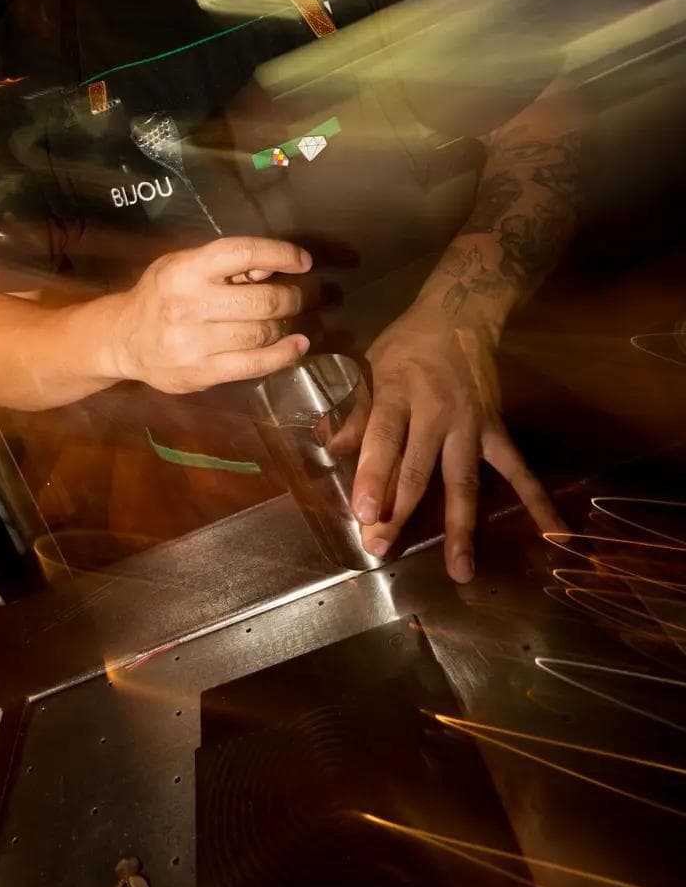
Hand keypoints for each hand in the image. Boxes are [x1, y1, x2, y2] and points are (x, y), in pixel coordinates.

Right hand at [110, 236, 311, 393]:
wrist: (122, 339)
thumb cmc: (158, 295)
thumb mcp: (181, 265)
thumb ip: (223, 264)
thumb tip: (273, 266)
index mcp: (185, 270)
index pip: (242, 253)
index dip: (280, 254)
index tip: (303, 261)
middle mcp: (189, 304)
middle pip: (261, 299)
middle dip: (291, 297)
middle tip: (299, 296)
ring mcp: (194, 342)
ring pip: (262, 332)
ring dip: (285, 326)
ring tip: (288, 320)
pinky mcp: (201, 372)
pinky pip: (254, 364)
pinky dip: (283, 355)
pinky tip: (297, 346)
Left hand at [338, 305, 560, 581]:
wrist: (460, 315)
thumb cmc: (405, 346)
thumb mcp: (370, 367)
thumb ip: (355, 412)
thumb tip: (330, 452)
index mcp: (399, 392)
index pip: (384, 439)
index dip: (372, 476)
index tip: (364, 514)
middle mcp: (437, 412)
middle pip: (418, 469)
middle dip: (399, 512)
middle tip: (381, 549)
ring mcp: (472, 424)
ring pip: (463, 481)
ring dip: (460, 527)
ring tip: (460, 571)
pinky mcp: (496, 429)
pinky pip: (518, 468)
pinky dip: (537, 499)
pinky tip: (555, 531)